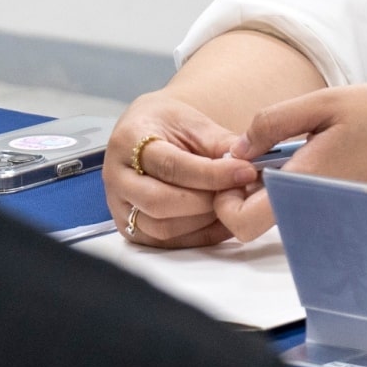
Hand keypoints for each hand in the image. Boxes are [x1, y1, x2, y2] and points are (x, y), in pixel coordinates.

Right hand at [103, 90, 258, 248]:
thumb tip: (250, 164)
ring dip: (203, 221)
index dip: (211, 173)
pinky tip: (221, 221)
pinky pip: (166, 243)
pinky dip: (198, 236)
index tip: (245, 172)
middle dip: (206, 201)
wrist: (144, 132)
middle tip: (238, 192)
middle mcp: (117, 178)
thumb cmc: (168, 126)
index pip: (171, 165)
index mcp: (129, 142)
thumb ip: (220, 144)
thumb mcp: (194, 123)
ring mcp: (120, 208)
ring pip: (162, 228)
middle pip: (160, 202)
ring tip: (231, 204)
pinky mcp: (130, 230)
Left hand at [213, 83, 366, 241]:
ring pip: (280, 214)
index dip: (224, 198)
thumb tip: (237, 148)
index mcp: (303, 186)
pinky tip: (317, 155)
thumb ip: (274, 121)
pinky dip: (298, 186)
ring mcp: (328, 216)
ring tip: (291, 147)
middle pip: (256, 222)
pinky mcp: (342, 213)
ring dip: (273, 186)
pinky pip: (305, 209)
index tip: (237, 165)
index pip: (240, 223)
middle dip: (246, 190)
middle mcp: (312, 211)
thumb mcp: (327, 102)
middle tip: (259, 150)